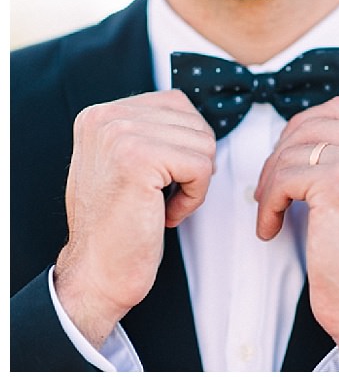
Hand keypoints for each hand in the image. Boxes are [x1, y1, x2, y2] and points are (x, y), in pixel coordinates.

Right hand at [54, 90, 215, 348]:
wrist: (97, 272)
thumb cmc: (119, 225)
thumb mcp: (125, 163)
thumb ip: (150, 132)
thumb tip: (195, 120)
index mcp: (101, 115)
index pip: (177, 104)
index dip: (187, 144)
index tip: (165, 178)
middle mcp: (106, 117)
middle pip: (195, 123)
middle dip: (194, 164)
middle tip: (167, 196)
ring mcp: (120, 135)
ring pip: (203, 144)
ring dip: (195, 182)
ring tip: (164, 205)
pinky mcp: (139, 159)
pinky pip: (201, 167)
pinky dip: (195, 197)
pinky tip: (168, 215)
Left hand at [255, 96, 338, 365]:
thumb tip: (301, 137)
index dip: (303, 133)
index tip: (288, 164)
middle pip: (312, 123)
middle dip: (281, 154)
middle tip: (270, 189)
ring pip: (293, 149)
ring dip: (270, 181)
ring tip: (270, 211)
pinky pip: (283, 176)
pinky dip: (268, 201)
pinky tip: (270, 226)